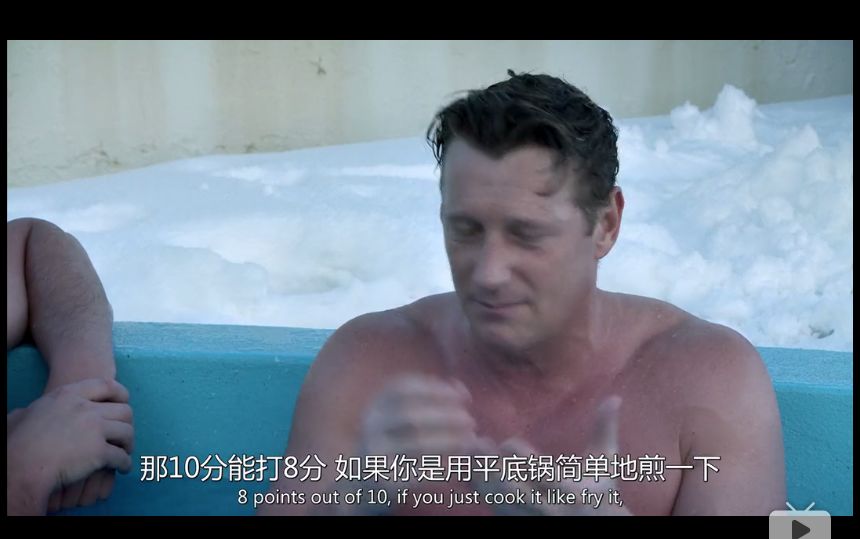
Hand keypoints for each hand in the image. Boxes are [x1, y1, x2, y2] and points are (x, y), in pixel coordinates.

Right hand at [6, 378, 133, 514]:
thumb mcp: (24, 415)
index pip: (106, 385)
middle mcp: (86, 409)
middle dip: (127, 423)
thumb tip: (24, 413)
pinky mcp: (99, 452)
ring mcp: (95, 429)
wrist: (22, 466)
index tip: (125, 401)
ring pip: (127, 432)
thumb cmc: (17, 443)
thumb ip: (32, 410)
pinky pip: (121, 457)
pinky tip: (123, 468)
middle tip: (124, 433)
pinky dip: (125, 463)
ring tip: (125, 451)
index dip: (120, 393)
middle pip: (123, 410)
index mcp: (69, 395)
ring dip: (128, 443)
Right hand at [348, 375, 476, 514]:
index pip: (402, 388)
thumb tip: (460, 388)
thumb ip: (431, 399)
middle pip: (410, 415)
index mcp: (376, 406)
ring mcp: (374, 455)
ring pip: (416, 444)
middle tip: (470, 421)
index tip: (463, 396)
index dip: (435, 389)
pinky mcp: (384, 482)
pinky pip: (418, 473)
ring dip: (449, 440)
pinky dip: (442, 467)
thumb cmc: (394, 443)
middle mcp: (370, 427)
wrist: (363, 485)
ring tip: (469, 440)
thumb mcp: (403, 417)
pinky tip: (456, 464)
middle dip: (446, 416)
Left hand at [473, 395, 630, 515]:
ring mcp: (529, 516)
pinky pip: (490, 503)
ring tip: (469, 448)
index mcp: (571, 492)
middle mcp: (549, 507)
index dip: (525, 461)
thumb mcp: (604, 461)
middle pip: (516, 491)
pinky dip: (477, 485)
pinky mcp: (513, 518)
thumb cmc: (598, 488)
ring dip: (481, 475)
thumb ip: (604, 429)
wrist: (592, 525)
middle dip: (495, 469)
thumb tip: (614, 397)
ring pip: (499, 500)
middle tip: (477, 443)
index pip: (545, 479)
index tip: (507, 442)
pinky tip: (466, 462)